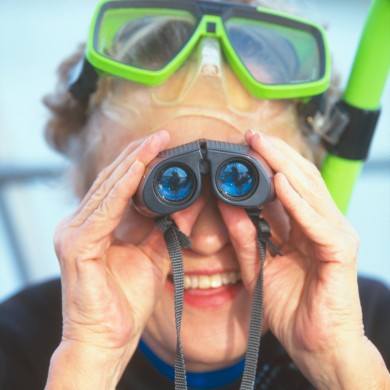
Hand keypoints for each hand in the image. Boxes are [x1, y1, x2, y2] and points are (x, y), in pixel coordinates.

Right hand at [47, 131, 170, 388]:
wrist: (106, 340)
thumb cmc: (124, 301)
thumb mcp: (152, 256)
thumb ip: (164, 229)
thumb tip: (186, 204)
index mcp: (95, 225)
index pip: (117, 185)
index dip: (138, 163)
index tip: (162, 145)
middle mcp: (79, 223)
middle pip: (111, 180)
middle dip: (137, 155)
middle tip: (161, 136)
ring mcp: (74, 233)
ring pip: (107, 189)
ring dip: (132, 163)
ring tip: (154, 143)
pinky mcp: (76, 246)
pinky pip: (104, 210)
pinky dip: (123, 188)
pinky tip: (139, 169)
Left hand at [218, 131, 388, 388]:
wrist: (316, 346)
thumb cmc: (290, 307)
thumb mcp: (257, 266)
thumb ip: (243, 236)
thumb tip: (225, 205)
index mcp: (302, 227)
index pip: (287, 185)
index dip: (267, 163)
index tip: (242, 147)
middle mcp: (320, 225)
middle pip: (299, 180)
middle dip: (274, 155)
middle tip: (251, 136)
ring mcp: (333, 235)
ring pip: (310, 192)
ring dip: (284, 167)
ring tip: (262, 147)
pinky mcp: (340, 252)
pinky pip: (317, 222)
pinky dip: (298, 202)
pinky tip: (280, 183)